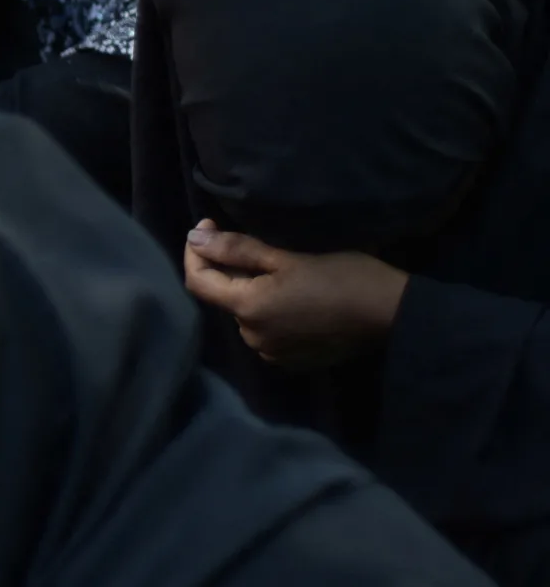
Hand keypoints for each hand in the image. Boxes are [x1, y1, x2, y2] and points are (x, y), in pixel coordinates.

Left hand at [182, 221, 409, 370]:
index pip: (198, 282)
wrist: (393, 315)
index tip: (208, 226)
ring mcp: (272, 353)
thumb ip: (237, 250)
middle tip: (252, 241)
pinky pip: (268, 330)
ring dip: (252, 290)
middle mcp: (251, 337)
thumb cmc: (342, 277)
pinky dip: (271, 310)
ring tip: (280, 268)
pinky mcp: (292, 360)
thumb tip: (194, 237)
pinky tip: (295, 294)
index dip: (196, 252)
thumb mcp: (288, 257)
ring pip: (247, 314)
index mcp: (247, 310)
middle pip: (225, 297)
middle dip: (229, 269)